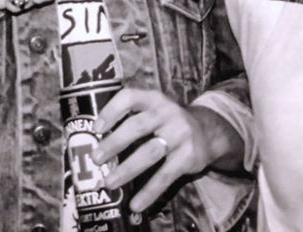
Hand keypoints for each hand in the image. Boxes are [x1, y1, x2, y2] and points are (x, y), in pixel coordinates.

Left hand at [92, 89, 230, 211]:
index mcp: (152, 99)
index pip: (129, 98)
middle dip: (114, 143)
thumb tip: (94, 142)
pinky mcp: (189, 157)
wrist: (207, 132)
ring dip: (127, 170)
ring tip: (109, 183)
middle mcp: (167, 113)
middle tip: (95, 159)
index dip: (111, 111)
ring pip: (149, 153)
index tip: (96, 128)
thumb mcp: (152, 109)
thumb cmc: (165, 122)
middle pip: (137, 127)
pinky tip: (135, 204)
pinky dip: (149, 192)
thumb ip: (130, 117)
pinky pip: (165, 176)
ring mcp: (180, 135)